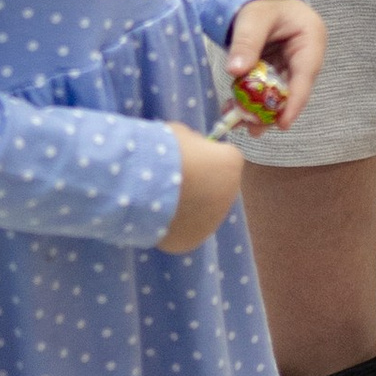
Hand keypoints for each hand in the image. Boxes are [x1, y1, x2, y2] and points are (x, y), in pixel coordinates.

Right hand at [158, 124, 246, 253]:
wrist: (145, 184)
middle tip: (174, 178)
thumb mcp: (182, 134)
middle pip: (217, 188)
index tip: (189, 155)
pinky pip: (185, 229)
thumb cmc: (165, 152)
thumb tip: (192, 152)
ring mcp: (211, 223)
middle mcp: (229, 196)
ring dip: (189, 206)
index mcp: (230, 165)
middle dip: (201, 184)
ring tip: (161, 198)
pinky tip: (156, 214)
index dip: (207, 156)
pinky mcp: (191, 241)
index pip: (225, 158)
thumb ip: (193, 144)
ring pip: (202, 212)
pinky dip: (174, 223)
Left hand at [226, 0, 324, 132]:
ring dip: (259, 108)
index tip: (283, 124)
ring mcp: (289, 62)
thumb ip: (246, 42)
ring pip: (277, 92)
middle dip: (272, 111)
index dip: (294, 102)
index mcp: (310, 38)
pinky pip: (264, 87)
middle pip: (291, 89)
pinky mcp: (275, 67)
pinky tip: (234, 108)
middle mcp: (304, 54)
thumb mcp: (253, 17)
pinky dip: (250, 97)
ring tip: (241, 123)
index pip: (305, 75)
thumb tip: (236, 71)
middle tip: (254, 129)